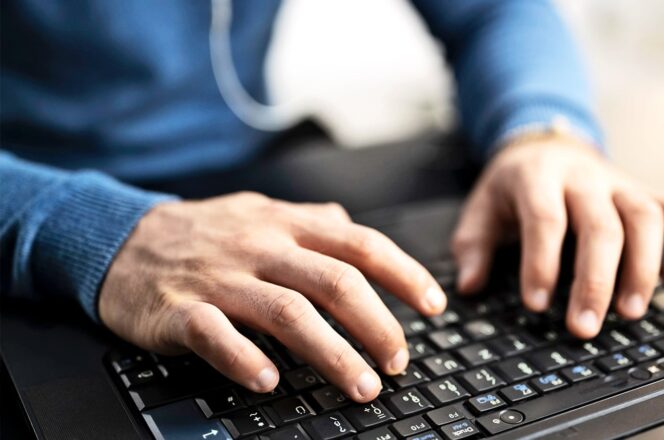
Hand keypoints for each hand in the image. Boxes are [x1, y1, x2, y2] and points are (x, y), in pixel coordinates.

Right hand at [99, 192, 446, 401]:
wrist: (121, 238)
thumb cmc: (202, 231)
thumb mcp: (260, 212)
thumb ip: (308, 220)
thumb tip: (351, 226)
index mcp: (285, 224)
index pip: (359, 244)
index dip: (403, 273)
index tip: (434, 304)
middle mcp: (260, 246)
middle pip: (333, 282)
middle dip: (376, 325)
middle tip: (398, 361)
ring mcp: (221, 277)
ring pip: (286, 312)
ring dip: (330, 352)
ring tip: (361, 385)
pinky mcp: (180, 309)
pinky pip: (217, 335)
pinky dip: (246, 359)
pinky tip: (271, 382)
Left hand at [452, 135, 663, 337]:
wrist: (546, 146)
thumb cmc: (514, 186)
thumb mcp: (481, 207)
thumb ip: (472, 245)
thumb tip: (469, 285)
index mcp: (538, 177)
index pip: (545, 218)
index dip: (541, 262)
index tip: (537, 303)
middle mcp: (584, 177)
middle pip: (600, 225)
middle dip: (595, 280)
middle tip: (585, 326)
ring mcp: (620, 183)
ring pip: (644, 218)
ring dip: (642, 268)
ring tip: (630, 312)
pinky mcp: (647, 191)